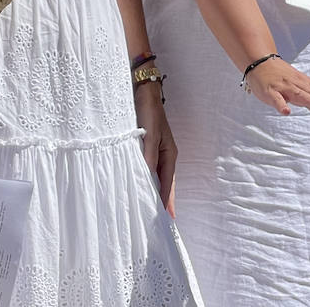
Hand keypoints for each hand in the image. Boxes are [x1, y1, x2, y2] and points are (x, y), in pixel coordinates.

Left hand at [133, 81, 176, 216]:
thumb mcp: (148, 135)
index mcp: (169, 154)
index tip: (167, 217)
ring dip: (153, 189)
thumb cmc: (148, 111)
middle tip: (159, 218)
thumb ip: (147, 156)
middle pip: (164, 182)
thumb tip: (147, 176)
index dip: (167, 200)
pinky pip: (148, 167)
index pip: (168, 183)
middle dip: (162, 199)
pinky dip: (145, 177)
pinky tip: (139, 184)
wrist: (143, 91)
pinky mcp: (147, 146)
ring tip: (149, 207)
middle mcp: (165, 155)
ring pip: (156, 176)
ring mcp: (157, 151)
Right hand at [244, 56, 309, 128]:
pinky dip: (281, 104)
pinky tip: (286, 111)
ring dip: (308, 99)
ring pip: (297, 93)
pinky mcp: (270, 91)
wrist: (260, 62)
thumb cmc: (283, 79)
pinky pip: (276, 98)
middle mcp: (296, 84)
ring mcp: (283, 87)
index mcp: (304, 84)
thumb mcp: (301, 92)